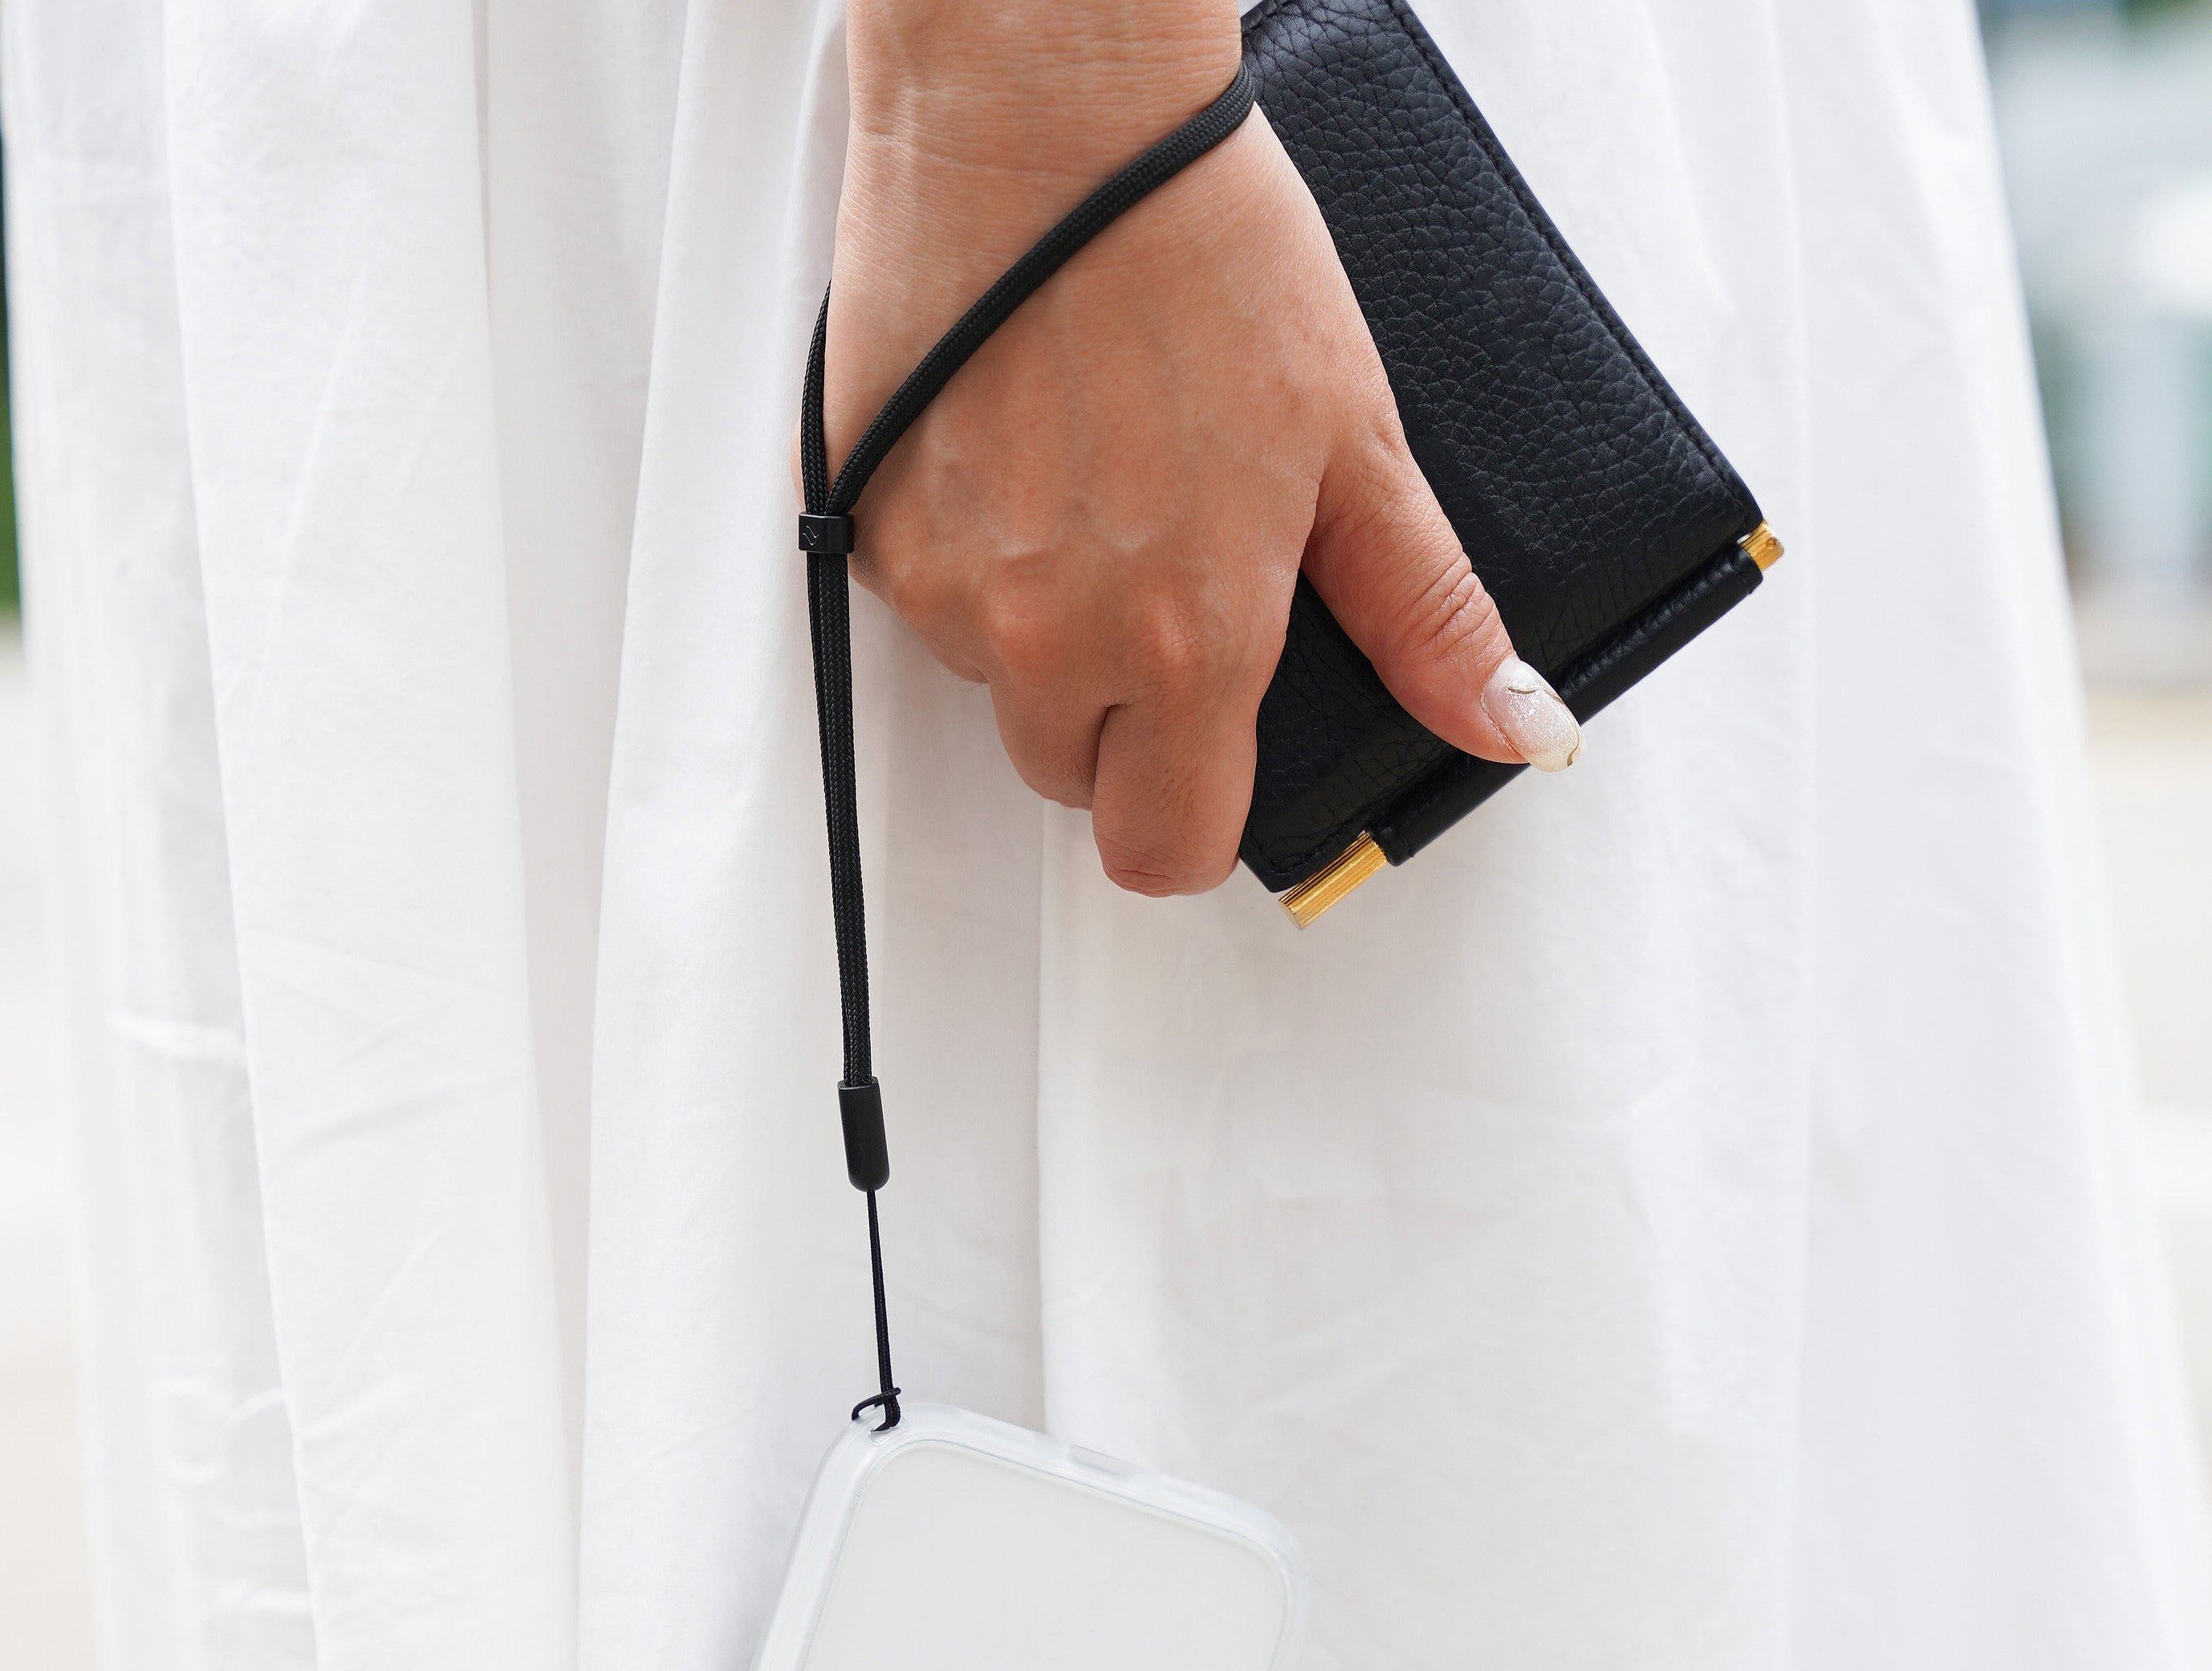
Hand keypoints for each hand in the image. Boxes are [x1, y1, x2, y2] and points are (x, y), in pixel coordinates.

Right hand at [827, 0, 1580, 896]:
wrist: (1043, 108)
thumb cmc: (1195, 243)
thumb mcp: (1354, 438)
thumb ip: (1424, 611)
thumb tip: (1514, 727)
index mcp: (1188, 641)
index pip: (1166, 850)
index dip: (1193, 821)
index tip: (1206, 764)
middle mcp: (1052, 638)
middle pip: (1072, 775)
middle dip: (1114, 719)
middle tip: (1156, 583)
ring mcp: (946, 589)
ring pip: (994, 683)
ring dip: (1038, 624)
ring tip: (1087, 480)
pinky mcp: (867, 527)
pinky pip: (922, 597)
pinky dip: (966, 550)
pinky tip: (1013, 445)